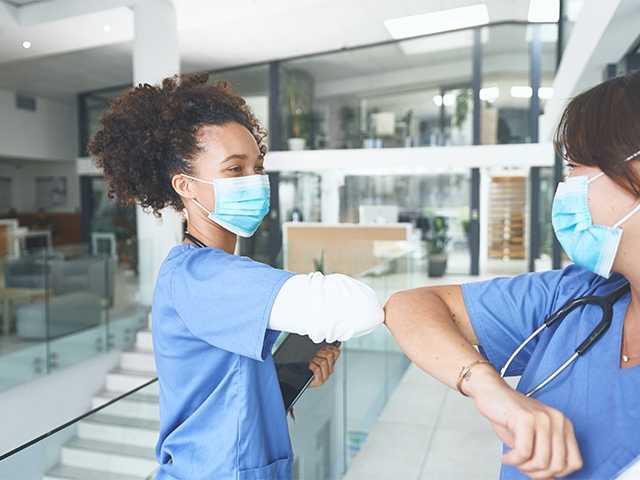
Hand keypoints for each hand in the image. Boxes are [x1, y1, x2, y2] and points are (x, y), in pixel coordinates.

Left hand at [308, 345, 340, 386]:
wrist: (299, 378)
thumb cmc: (307, 366)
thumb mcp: (316, 355)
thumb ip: (323, 349)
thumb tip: (331, 342)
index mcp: (331, 362)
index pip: (336, 352)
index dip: (328, 348)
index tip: (321, 349)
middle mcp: (330, 369)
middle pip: (329, 355)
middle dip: (320, 353)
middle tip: (314, 356)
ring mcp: (326, 376)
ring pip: (323, 362)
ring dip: (315, 360)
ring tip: (311, 362)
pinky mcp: (320, 381)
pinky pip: (317, 369)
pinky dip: (312, 366)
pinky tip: (309, 366)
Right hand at [467, 368, 582, 478]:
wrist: (491, 391)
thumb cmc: (509, 414)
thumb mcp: (532, 438)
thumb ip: (545, 455)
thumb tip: (550, 479)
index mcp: (563, 425)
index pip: (574, 463)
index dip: (555, 473)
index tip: (538, 470)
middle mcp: (557, 420)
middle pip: (557, 466)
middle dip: (536, 473)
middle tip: (521, 466)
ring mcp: (542, 418)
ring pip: (541, 462)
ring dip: (523, 467)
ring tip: (513, 459)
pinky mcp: (525, 418)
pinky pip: (523, 452)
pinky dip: (513, 460)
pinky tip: (506, 456)